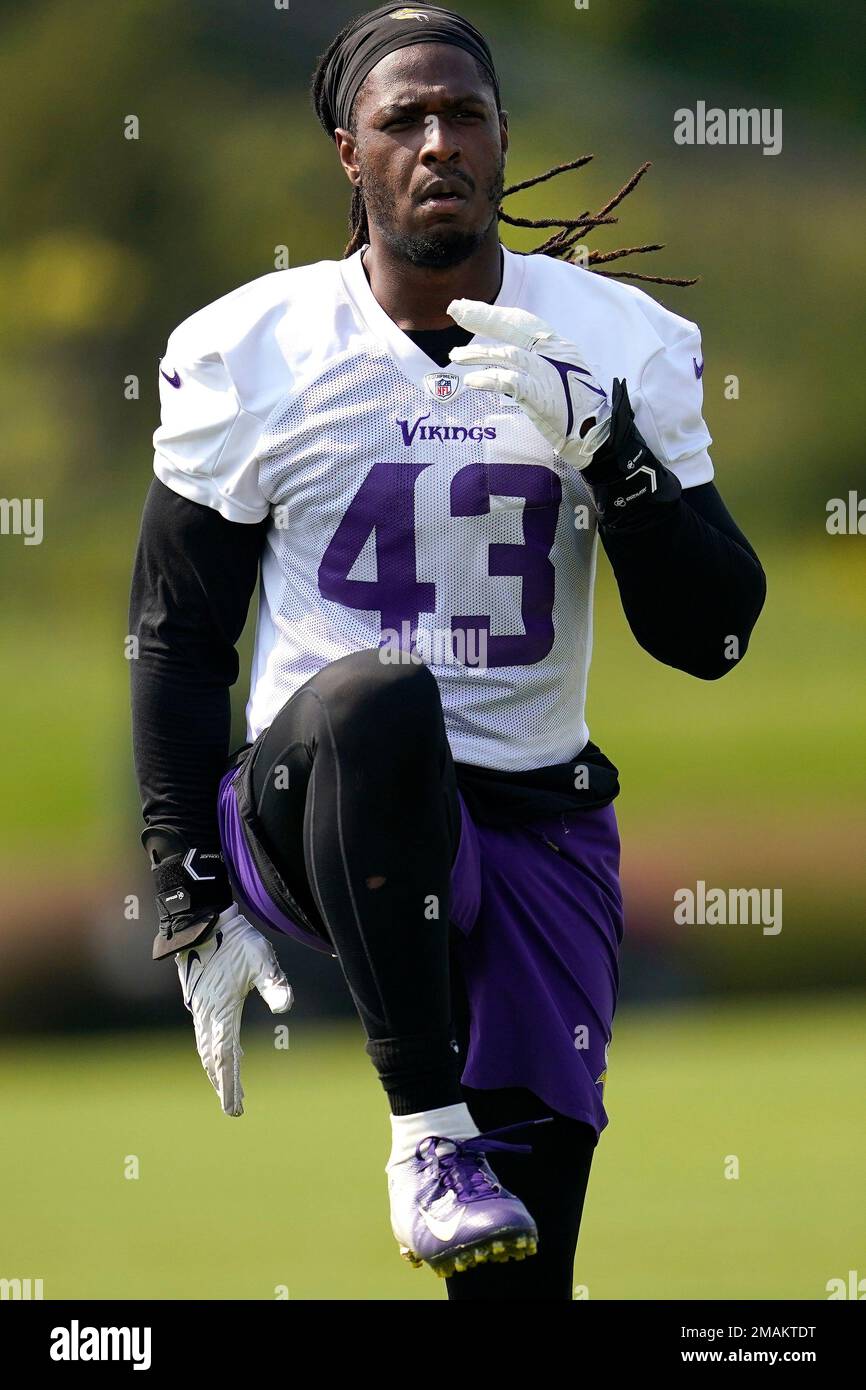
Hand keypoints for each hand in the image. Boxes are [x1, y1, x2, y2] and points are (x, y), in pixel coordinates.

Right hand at [175, 905, 292, 1115]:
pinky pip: (205, 1034)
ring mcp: (201, 1007)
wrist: (204, 919)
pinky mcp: (200, 999)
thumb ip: (274, 981)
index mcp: (221, 1009)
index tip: (234, 1109)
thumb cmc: (236, 939)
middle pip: (212, 1057)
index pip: (224, 1056)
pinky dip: (211, 1052)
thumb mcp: (262, 958)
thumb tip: (286, 1005)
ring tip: (227, 1088)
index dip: (230, 1084)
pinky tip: (221, 1054)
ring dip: (216, 1069)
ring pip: (206, 1047)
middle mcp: (207, 1012)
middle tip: (233, 1108)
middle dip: (223, 1083)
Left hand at [447, 300, 611, 467]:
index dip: (494, 313)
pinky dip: (489, 380)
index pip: (522, 322)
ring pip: (507, 355)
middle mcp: (553, 354)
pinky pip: (510, 384)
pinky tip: (472, 380)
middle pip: (514, 328)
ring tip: (455, 355)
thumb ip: (536, 361)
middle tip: (454, 309)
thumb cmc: (576, 408)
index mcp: (557, 347)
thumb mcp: (558, 375)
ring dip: (478, 353)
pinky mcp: (542, 397)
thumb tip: (507, 353)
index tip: (468, 307)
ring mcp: (548, 374)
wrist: (597, 435)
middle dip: (483, 317)